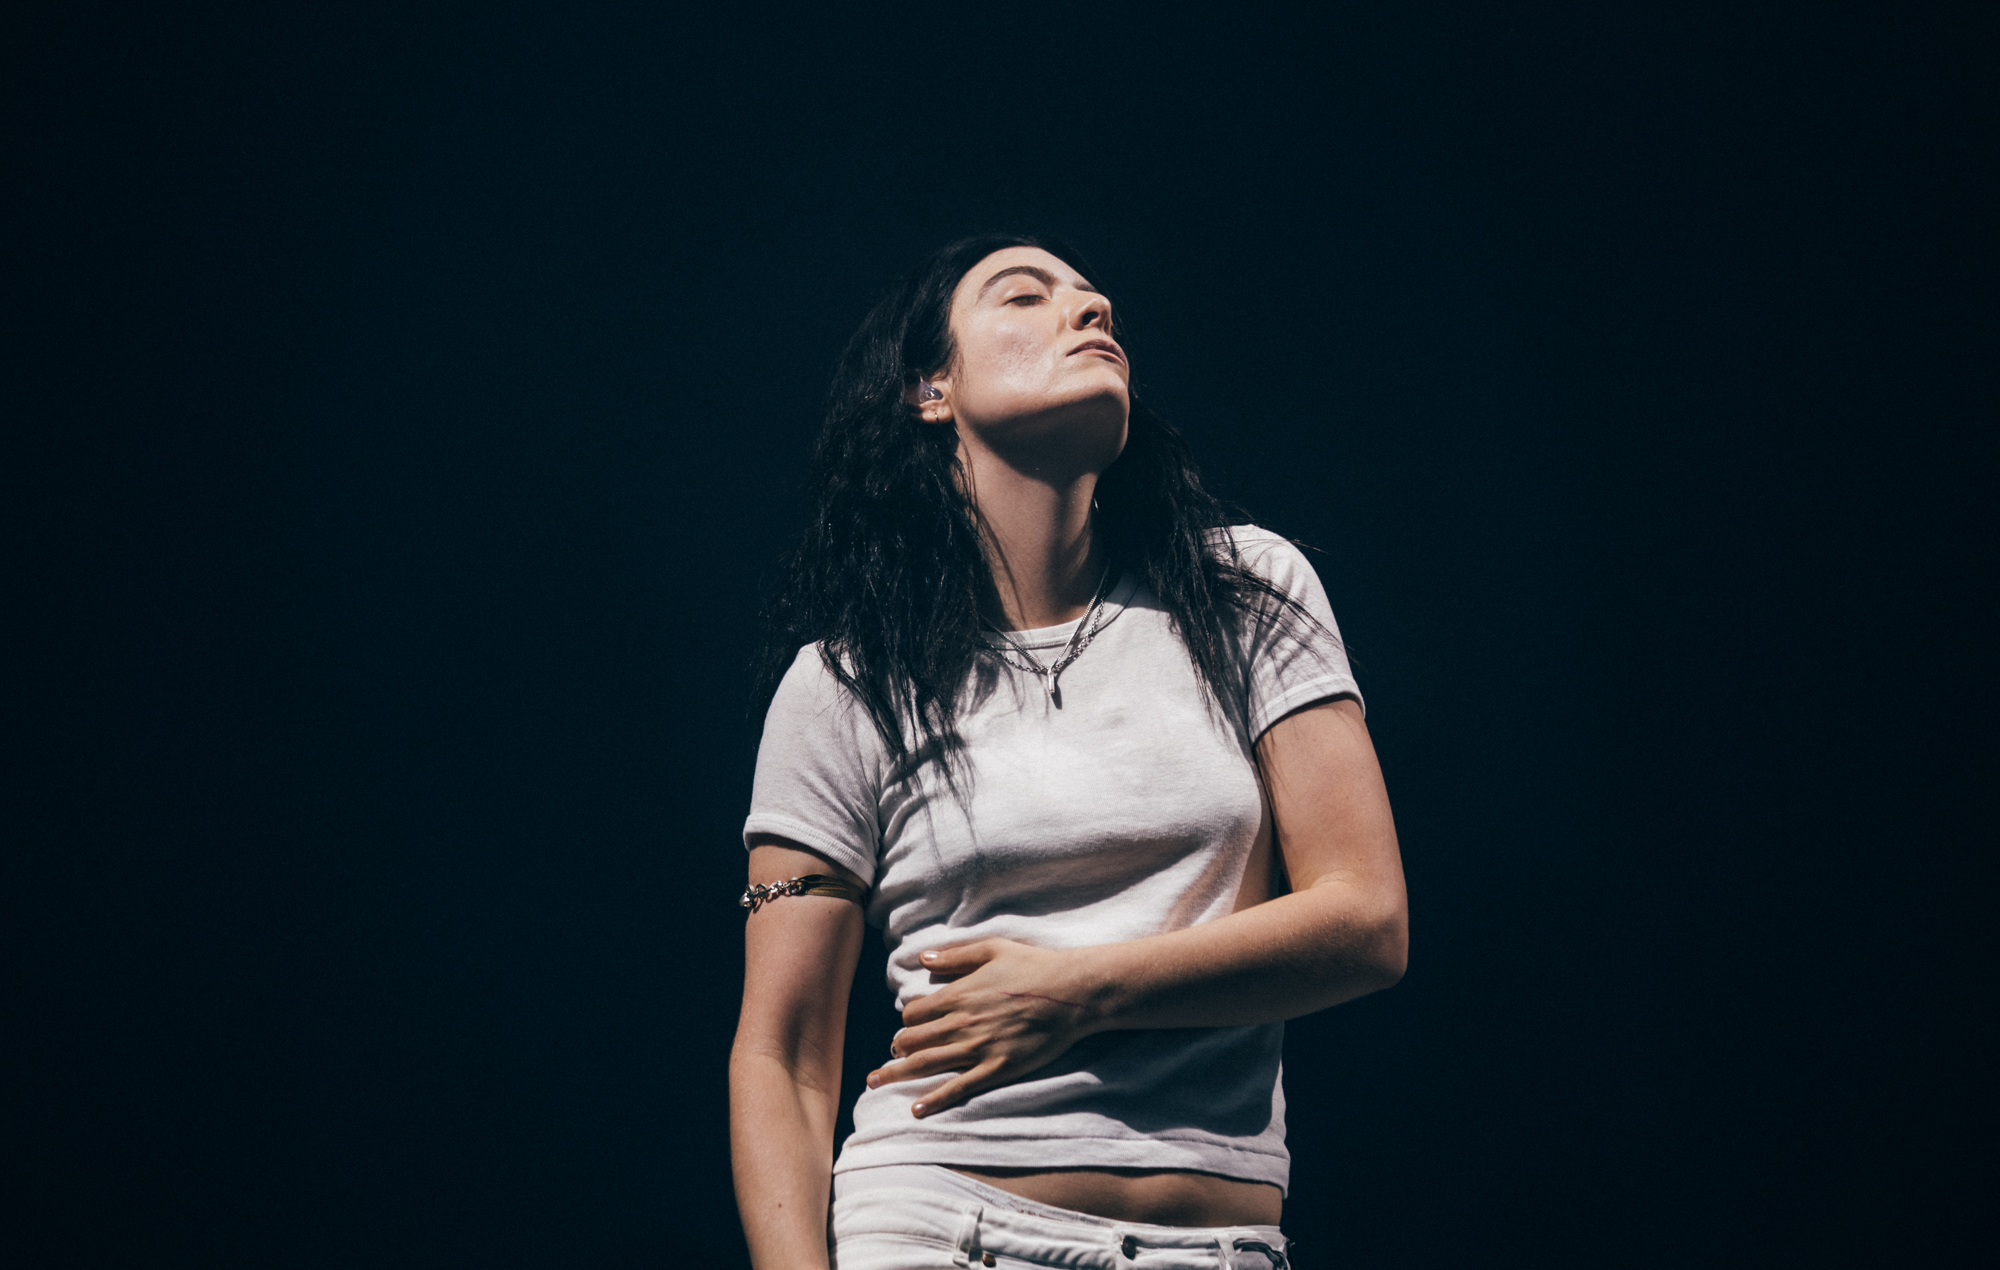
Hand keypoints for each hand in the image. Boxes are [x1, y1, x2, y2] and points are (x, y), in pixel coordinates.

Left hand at [864, 938, 1104, 1116]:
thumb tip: (922, 959)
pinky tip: (916, 1110)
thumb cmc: (1034, 966)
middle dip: (896, 1050)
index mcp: (958, 995)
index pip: (914, 1013)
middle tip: (887, 1058)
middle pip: (912, 1041)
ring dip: (897, 1075)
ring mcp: (978, 1049)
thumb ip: (954, 956)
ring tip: (876, 1084)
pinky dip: (934, 1100)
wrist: (1071, 993)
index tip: (910, 1027)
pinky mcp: (997, 1068)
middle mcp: (961, 1024)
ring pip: (926, 1065)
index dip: (907, 1021)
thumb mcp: (992, 949)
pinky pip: (958, 1088)